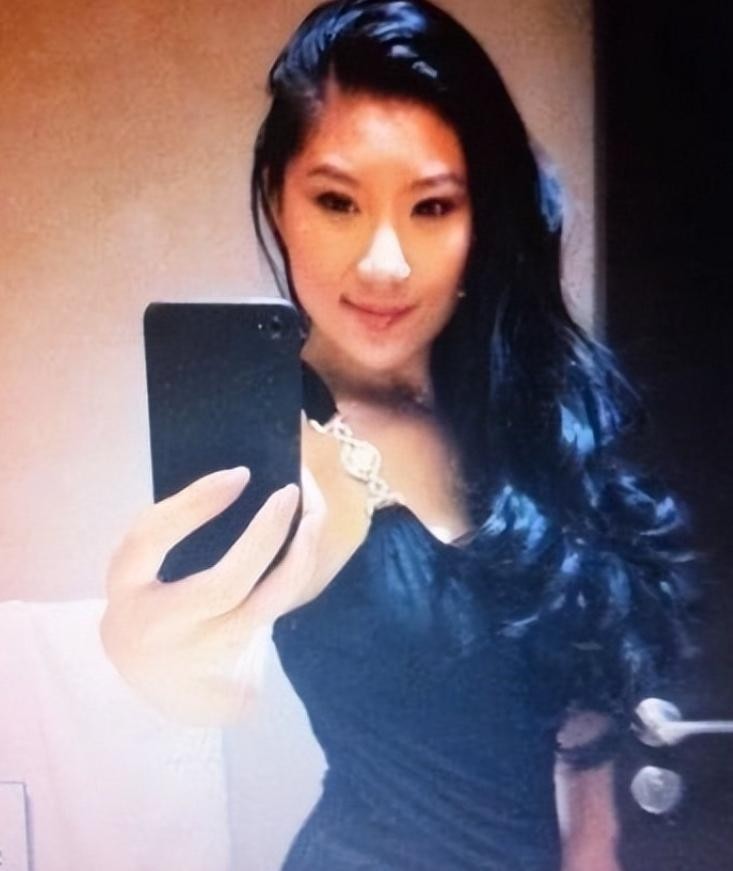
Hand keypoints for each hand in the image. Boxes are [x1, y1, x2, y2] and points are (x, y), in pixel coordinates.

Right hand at [100, 466, 324, 724]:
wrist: (164, 688)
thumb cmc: (156, 604)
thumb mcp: (143, 571)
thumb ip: (173, 533)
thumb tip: (240, 477)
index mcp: (124, 586)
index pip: (149, 539)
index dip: (194, 504)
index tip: (239, 475)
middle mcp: (156, 626)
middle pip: (222, 586)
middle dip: (265, 535)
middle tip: (290, 492)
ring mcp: (199, 653)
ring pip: (263, 605)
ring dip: (298, 556)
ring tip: (314, 514)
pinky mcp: (235, 662)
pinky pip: (275, 610)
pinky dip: (297, 571)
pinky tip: (309, 540)